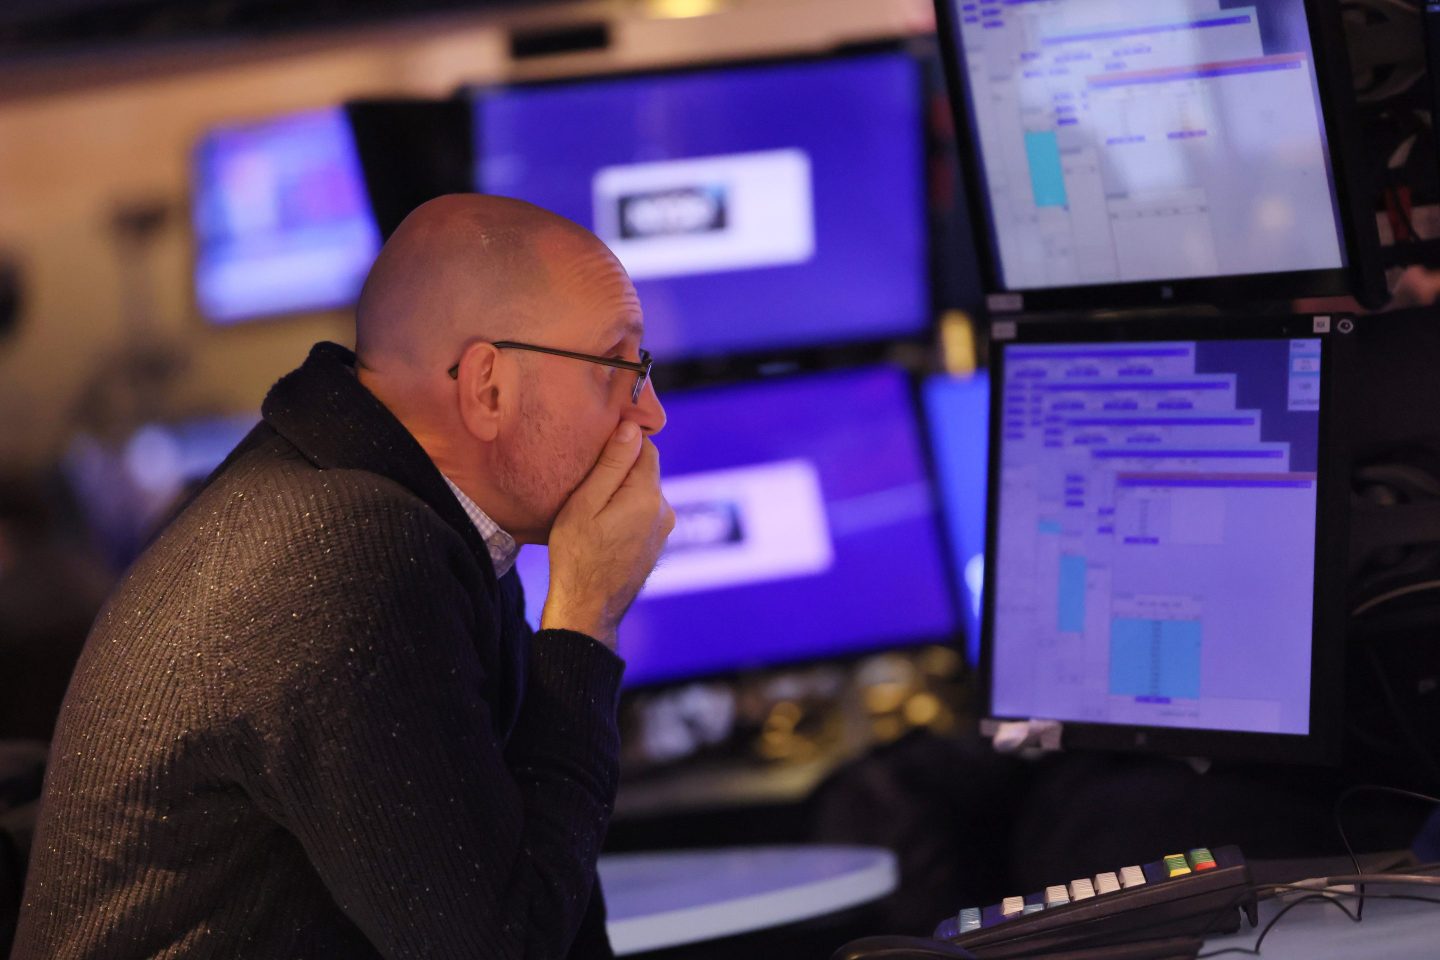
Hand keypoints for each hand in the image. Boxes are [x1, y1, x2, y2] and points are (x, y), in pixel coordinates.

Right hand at [541, 421, 674, 648]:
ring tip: (593, 507)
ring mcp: (663, 530)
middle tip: (587, 481)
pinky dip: (626, 512)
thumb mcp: (585, 504)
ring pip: (643, 493)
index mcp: (648, 496)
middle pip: (645, 470)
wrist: (588, 609)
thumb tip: (631, 428)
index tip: (595, 450)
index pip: (645, 447)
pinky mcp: (656, 544)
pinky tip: (603, 526)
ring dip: (622, 492)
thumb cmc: (578, 556)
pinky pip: (643, 514)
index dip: (621, 442)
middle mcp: (664, 511)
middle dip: (620, 469)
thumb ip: (611, 465)